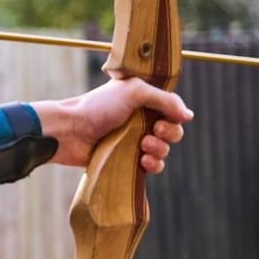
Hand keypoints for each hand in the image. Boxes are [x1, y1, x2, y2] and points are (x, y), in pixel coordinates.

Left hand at [31, 78, 191, 173]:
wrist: (69, 132)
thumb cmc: (96, 107)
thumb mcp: (133, 91)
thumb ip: (164, 99)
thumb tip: (189, 116)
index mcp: (142, 101)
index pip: (172, 110)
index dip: (176, 115)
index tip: (168, 118)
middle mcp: (140, 120)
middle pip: (173, 131)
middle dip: (170, 133)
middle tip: (155, 131)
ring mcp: (133, 141)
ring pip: (164, 150)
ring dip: (160, 149)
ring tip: (143, 146)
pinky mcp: (126, 160)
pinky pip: (151, 166)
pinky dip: (154, 165)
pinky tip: (144, 161)